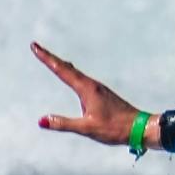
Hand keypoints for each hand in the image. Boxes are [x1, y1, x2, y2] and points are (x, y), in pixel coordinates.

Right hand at [31, 42, 155, 147]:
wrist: (140, 127)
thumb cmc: (115, 128)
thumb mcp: (87, 128)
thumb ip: (64, 124)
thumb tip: (42, 121)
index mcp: (87, 89)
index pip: (61, 70)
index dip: (47, 58)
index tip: (35, 47)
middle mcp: (91, 85)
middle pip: (67, 67)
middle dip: (50, 58)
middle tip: (36, 48)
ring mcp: (98, 89)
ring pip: (74, 72)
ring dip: (61, 64)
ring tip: (50, 58)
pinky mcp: (101, 94)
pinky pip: (81, 79)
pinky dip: (71, 73)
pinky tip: (72, 76)